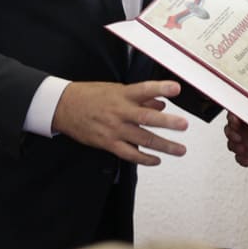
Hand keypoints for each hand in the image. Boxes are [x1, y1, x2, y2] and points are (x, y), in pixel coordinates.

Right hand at [53, 80, 188, 164]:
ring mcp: (114, 129)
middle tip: (183, 125)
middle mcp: (119, 112)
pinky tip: (156, 160)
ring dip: (164, 146)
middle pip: (147, 118)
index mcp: (122, 95)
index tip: (176, 88)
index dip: (161, 88)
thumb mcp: (115, 90)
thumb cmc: (90, 96)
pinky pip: (129, 154)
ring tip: (180, 150)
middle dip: (167, 123)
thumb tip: (160, 104)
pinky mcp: (108, 143)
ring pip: (143, 139)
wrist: (64, 107)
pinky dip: (144, 159)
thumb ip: (140, 98)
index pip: (145, 89)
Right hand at [224, 113, 247, 167]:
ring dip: (235, 146)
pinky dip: (241, 159)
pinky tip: (247, 160)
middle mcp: (247, 127)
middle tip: (238, 136)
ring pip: (232, 142)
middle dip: (231, 132)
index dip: (234, 115)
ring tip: (243, 149)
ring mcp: (246, 140)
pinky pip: (239, 156)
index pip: (238, 111)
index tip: (236, 120)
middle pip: (230, 127)